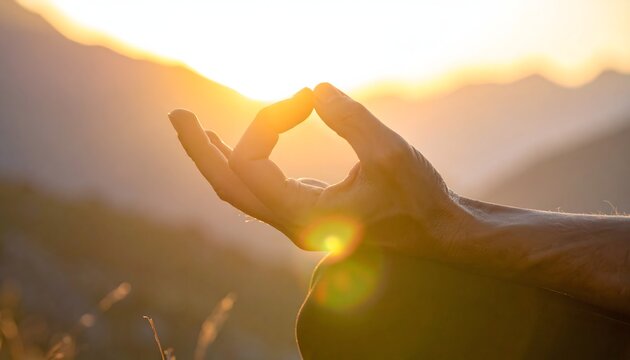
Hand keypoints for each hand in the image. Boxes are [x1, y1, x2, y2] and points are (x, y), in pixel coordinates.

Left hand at [169, 83, 471, 255]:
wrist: (437, 232)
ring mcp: (296, 220)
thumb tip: (316, 88)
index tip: (306, 96)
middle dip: (199, 150)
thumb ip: (353, 120)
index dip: (270, 120)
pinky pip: (258, 189)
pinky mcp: (305, 210)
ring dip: (214, 157)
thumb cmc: (420, 198)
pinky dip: (240, 163)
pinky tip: (228, 143)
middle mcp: (291, 224)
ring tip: (191, 125)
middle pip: (227, 187)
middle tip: (176, 115)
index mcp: (303, 217)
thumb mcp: (392, 155)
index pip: (252, 163)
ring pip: (238, 190)